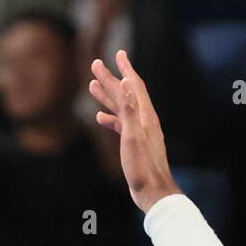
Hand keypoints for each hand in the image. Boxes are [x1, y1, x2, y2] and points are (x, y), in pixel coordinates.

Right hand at [89, 50, 179, 211]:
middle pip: (126, 94)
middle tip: (95, 64)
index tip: (118, 53)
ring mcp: (140, 133)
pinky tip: (100, 118)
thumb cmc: (143, 167)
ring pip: (122, 109)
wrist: (153, 192)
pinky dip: (111, 118)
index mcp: (146, 116)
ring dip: (107, 97)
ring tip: (92, 86)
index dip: (126, 68)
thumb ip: (129, 111)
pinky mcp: (136, 144)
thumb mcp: (133, 137)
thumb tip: (126, 85)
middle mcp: (145, 121)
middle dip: (110, 79)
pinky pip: (121, 125)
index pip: (135, 85)